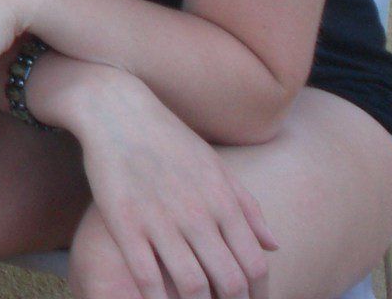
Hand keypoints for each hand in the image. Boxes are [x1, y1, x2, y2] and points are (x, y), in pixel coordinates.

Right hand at [67, 69, 276, 298]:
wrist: (117, 111)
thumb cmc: (169, 139)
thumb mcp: (216, 166)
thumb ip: (248, 207)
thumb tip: (274, 246)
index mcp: (223, 201)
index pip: (255, 265)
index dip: (258, 295)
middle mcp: (197, 214)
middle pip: (229, 283)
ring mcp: (160, 220)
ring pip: (192, 286)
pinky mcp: (125, 224)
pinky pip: (147, 277)